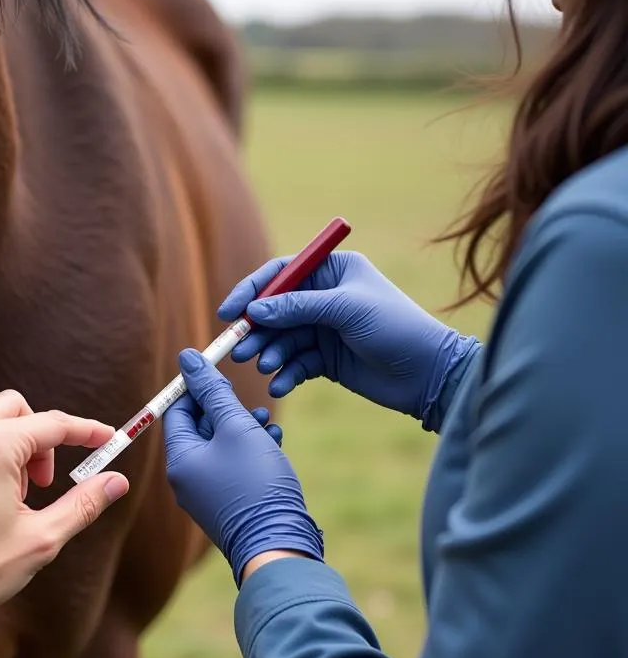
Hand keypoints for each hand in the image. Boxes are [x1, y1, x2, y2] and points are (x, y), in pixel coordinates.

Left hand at [0, 390, 127, 657]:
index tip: (106, 439)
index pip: (53, 423)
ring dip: (8, 447)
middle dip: (40, 438)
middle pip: (16, 409)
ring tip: (7, 499)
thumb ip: (82, 504)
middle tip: (41, 483)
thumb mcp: (40, 538)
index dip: (86, 432)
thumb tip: (115, 481)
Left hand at [164, 349, 322, 586]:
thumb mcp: (236, 427)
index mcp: (179, 459)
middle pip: (199, 427)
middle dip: (227, 409)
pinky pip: (233, 466)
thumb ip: (213, 391)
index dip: (198, 387)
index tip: (223, 372)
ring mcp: (207, 493)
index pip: (177, 410)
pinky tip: (273, 441)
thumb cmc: (255, 483)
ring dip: (244, 427)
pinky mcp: (229, 503)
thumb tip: (187, 358)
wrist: (278, 545)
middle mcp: (186, 478)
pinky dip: (251, 450)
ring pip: (221, 446)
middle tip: (250, 402)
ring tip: (267, 421)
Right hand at [218, 250, 478, 422]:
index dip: (251, 291)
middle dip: (256, 331)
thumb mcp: (345, 310)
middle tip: (240, 350)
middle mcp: (324, 297)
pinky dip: (286, 374)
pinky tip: (281, 385)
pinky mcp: (326, 359)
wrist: (428, 374)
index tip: (229, 312)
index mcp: (332, 271)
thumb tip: (254, 311)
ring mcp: (324, 329)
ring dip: (270, 353)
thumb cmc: (395, 328)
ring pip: (282, 339)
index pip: (280, 273)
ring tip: (266, 367)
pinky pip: (295, 364)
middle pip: (274, 310)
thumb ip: (297, 308)